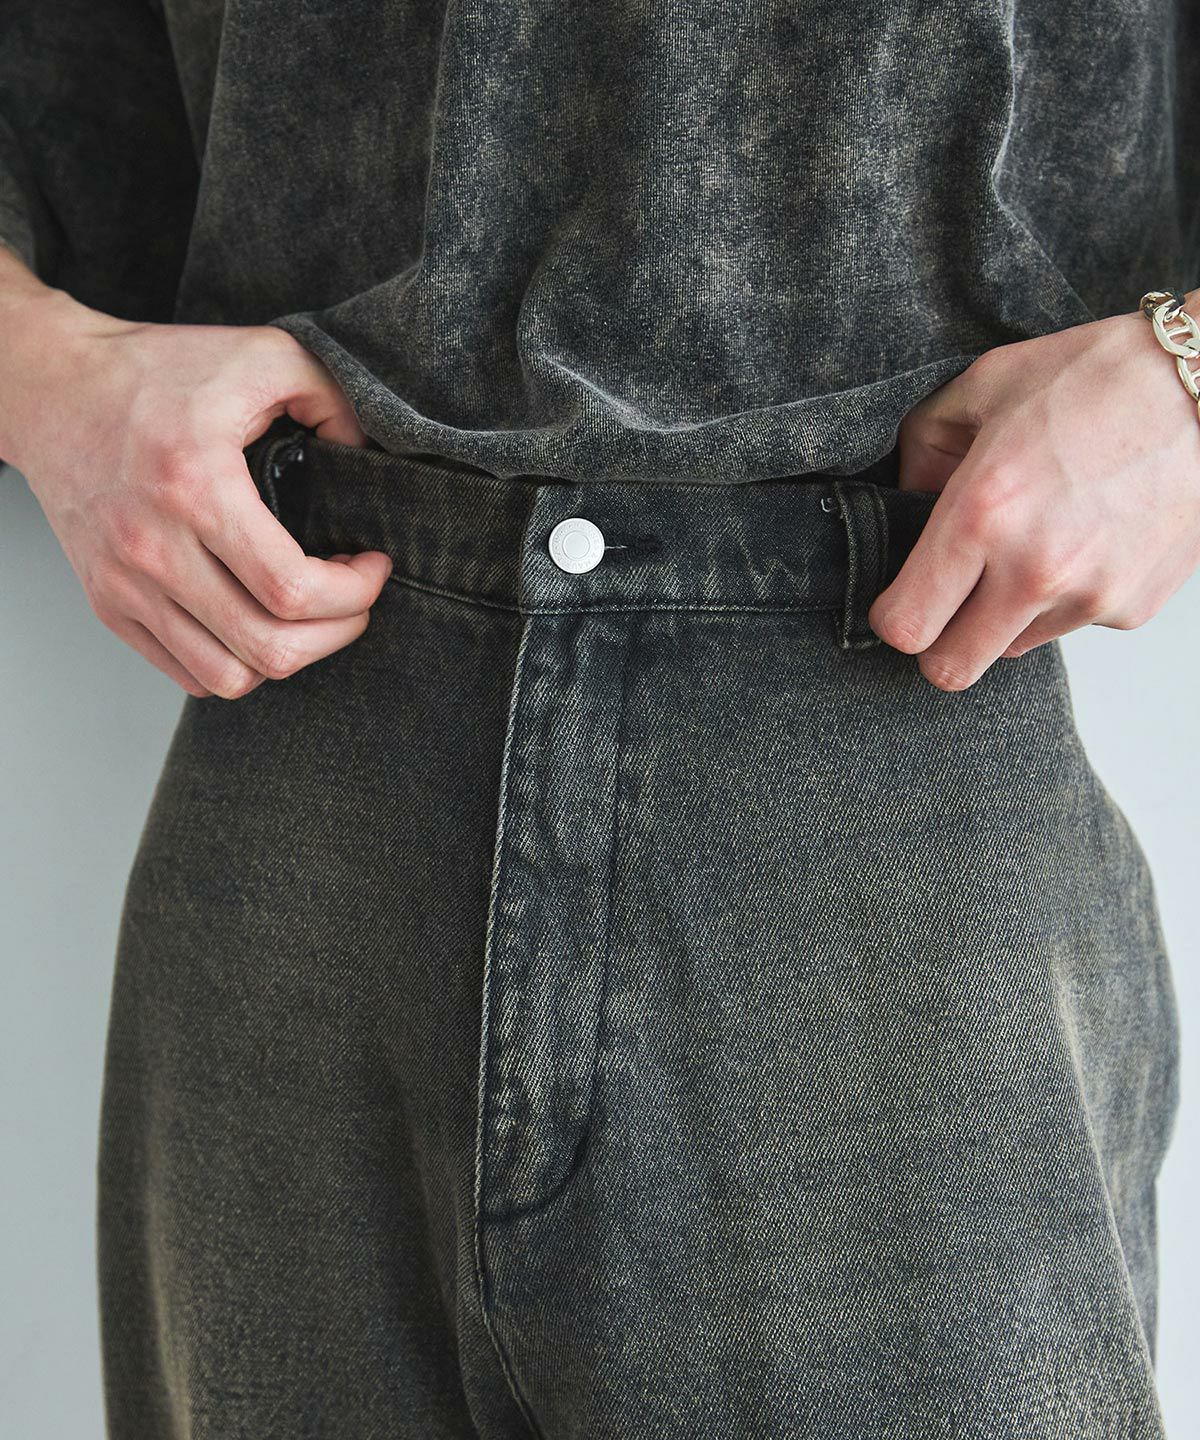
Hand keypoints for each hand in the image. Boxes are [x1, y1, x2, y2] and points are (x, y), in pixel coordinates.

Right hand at [0, 249, 392, 699]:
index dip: (354, 592)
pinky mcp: (109, 605)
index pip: (291, 589)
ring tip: (308, 616)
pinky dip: (237, 665)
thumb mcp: (258, 352)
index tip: (372, 565)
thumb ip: (329, 393)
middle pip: (269, 647)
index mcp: (195, 488)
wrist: (50, 389)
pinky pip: (190, 674)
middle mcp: (154, 548)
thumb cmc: (151, 372)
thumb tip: (366, 451)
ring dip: (289, 656)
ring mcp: (126, 586)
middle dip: (337, 632)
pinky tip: (258, 622)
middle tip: (353, 598)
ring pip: (230, 677)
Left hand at [869, 291, 1199, 690]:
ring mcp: (1090, 596)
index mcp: (983, 514)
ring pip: (1011, 649)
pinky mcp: (1131, 609)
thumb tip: (902, 503)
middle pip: (950, 670)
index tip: (899, 600)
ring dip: (1005, 616)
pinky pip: (1070, 626)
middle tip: (945, 606)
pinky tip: (1082, 540)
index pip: (906, 626)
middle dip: (936, 646)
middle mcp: (1035, 568)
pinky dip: (1063, 599)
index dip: (892, 618)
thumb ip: (922, 451)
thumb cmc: (1098, 378)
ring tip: (1032, 545)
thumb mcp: (984, 387)